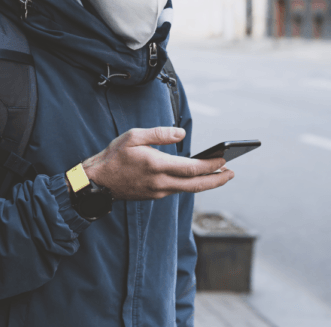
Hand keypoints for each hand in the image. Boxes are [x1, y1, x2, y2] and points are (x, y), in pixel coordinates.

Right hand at [81, 127, 234, 199]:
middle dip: (217, 180)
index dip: (211, 165)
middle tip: (232, 173)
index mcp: (157, 166)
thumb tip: (181, 134)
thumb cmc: (114, 156)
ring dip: (206, 183)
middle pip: (196, 185)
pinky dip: (191, 184)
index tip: (225, 160)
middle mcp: (160, 183)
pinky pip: (177, 190)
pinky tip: (196, 177)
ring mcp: (158, 192)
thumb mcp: (134, 136)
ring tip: (219, 174)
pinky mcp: (154, 195)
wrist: (98, 182)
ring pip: (188, 189)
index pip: (192, 168)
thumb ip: (159, 134)